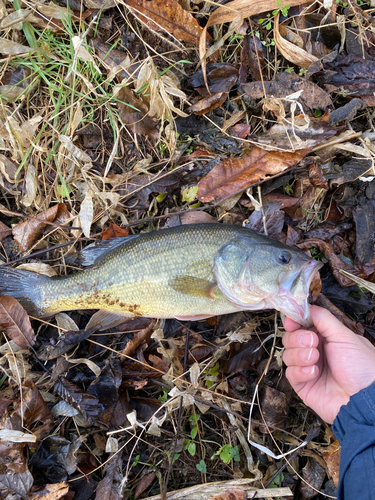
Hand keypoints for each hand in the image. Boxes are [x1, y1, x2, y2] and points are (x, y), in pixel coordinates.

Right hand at [282, 305, 374, 423]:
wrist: (364, 399)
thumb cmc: (361, 367)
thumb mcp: (344, 336)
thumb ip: (323, 319)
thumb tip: (307, 306)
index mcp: (325, 337)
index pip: (300, 325)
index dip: (293, 321)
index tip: (292, 321)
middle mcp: (314, 351)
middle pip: (290, 337)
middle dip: (298, 338)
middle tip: (313, 342)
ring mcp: (307, 368)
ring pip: (287, 354)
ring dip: (300, 354)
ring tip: (315, 359)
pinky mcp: (303, 385)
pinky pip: (290, 373)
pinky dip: (301, 371)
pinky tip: (314, 373)